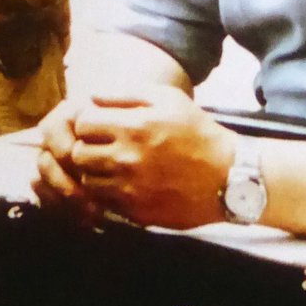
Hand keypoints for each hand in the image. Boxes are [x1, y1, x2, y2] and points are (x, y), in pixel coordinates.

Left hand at [46, 85, 235, 228]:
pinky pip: (104, 203)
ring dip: (96, 173)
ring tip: (114, 167)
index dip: (88, 122)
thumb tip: (93, 95)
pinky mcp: (135, 212)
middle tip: (102, 147)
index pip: (83, 123)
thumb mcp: (170, 100)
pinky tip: (127, 184)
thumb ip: (128, 93)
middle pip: (78, 154)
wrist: (227, 177)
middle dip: (86, 148)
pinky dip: (109, 194)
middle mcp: (127, 158)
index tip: (100, 125)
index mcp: (134, 126)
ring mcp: (130, 188)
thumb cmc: (198, 132)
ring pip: (87, 181)